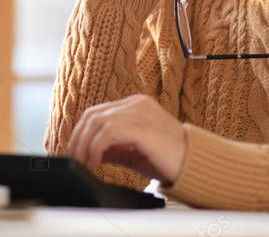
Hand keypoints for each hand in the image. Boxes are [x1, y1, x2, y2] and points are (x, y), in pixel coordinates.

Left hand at [67, 94, 185, 183]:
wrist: (194, 165)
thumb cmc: (168, 159)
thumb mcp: (133, 152)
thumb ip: (111, 148)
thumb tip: (87, 153)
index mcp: (135, 105)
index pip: (97, 112)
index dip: (81, 133)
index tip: (75, 153)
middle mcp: (136, 104)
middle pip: (93, 115)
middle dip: (78, 139)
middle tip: (74, 160)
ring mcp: (139, 112)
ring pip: (97, 122)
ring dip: (84, 145)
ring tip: (84, 163)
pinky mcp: (141, 126)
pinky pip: (108, 132)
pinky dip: (95, 148)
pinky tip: (95, 162)